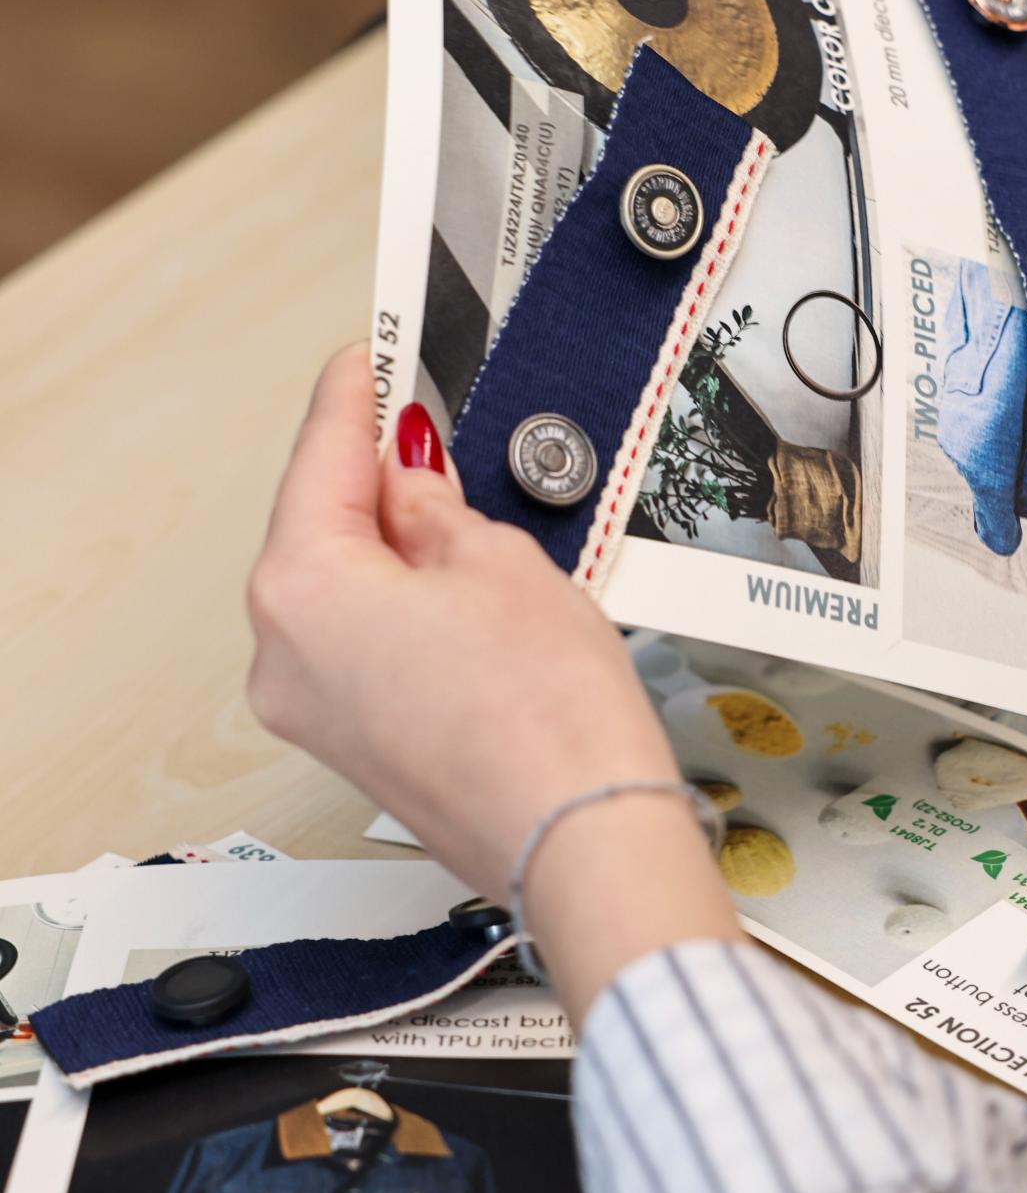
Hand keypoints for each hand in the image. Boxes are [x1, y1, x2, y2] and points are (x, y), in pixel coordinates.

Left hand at [246, 345, 741, 1022]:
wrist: (579, 838)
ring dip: (393, 544)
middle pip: (320, 525)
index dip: (358, 394)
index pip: (323, 455)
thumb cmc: (545, 718)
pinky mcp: (353, 745)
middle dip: (377, 473)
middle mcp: (282, 654)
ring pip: (341, 589)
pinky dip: (399, 605)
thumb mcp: (501, 561)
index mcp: (301, 587)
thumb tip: (413, 479)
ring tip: (468, 508)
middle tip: (431, 419)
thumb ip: (438, 505)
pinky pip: (360, 644)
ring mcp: (311, 710)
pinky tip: (459, 586)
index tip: (373, 354)